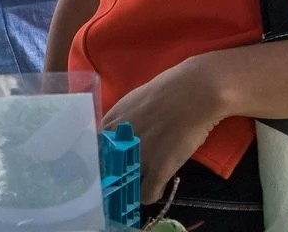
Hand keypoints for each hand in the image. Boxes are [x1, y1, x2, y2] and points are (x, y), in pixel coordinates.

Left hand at [102, 57, 225, 204]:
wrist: (194, 94)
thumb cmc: (166, 91)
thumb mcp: (132, 103)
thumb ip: (121, 122)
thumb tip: (117, 136)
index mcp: (110, 124)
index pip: (93, 152)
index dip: (100, 162)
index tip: (106, 168)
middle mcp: (119, 142)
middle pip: (107, 172)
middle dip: (115, 179)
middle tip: (124, 180)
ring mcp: (138, 157)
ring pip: (126, 186)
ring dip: (132, 188)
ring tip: (140, 184)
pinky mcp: (159, 169)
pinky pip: (147, 194)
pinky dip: (150, 195)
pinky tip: (155, 188)